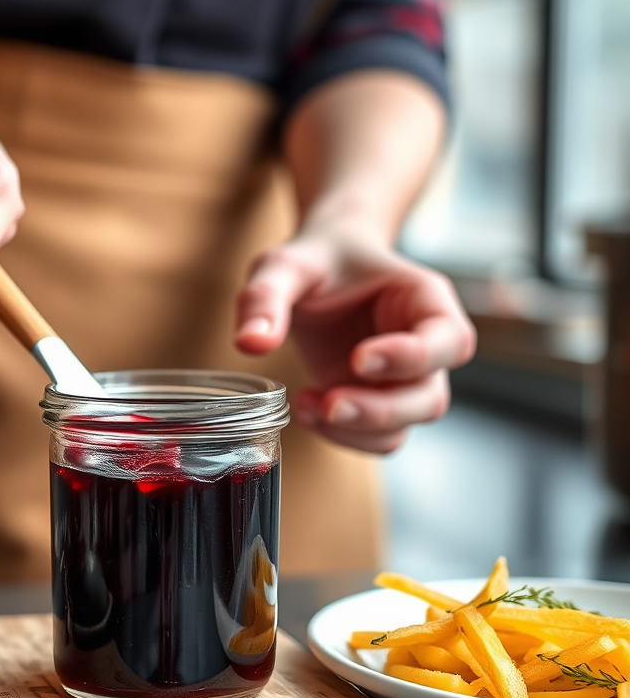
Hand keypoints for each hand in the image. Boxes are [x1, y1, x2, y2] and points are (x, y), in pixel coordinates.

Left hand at [234, 226, 475, 452]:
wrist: (320, 268)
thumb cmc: (316, 260)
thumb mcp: (285, 265)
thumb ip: (267, 296)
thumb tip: (250, 343)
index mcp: (425, 301)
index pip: (449, 340)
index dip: (412, 357)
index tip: (359, 358)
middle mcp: (424, 346)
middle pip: (430, 398)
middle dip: (381, 410)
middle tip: (331, 401)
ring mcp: (400, 380)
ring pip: (404, 427)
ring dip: (357, 429)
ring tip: (309, 405)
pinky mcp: (373, 400)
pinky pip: (375, 437)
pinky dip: (343, 435)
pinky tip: (307, 408)